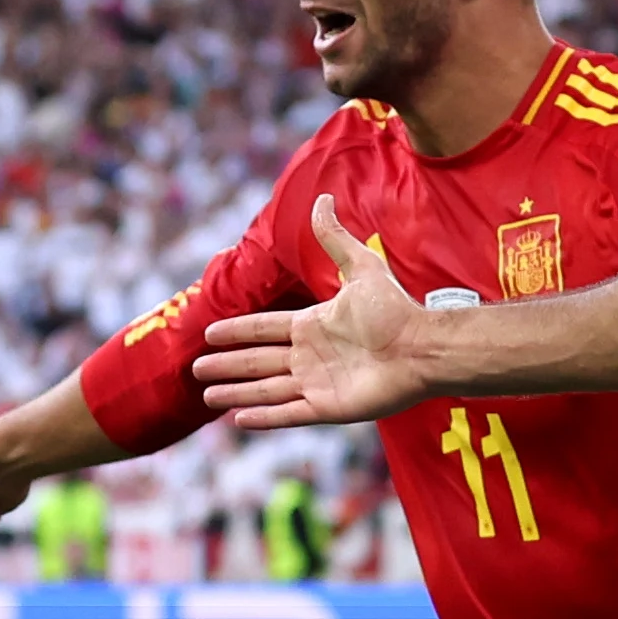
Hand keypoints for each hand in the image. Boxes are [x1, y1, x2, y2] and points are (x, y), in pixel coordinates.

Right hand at [192, 196, 430, 429]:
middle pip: (257, 361)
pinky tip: (238, 420)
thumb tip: (322, 198)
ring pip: (265, 389)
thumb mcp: (361, 267)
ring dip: (236, 392)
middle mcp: (310, 356)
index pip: (264, 329)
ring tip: (207, 395)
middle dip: (227, 365)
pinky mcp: (327, 408)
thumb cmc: (396, 310)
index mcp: (313, 325)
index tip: (210, 334)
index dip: (237, 331)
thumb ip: (336, 238)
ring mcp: (317, 383)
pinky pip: (287, 413)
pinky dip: (263, 417)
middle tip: (196, 368)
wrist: (421, 348)